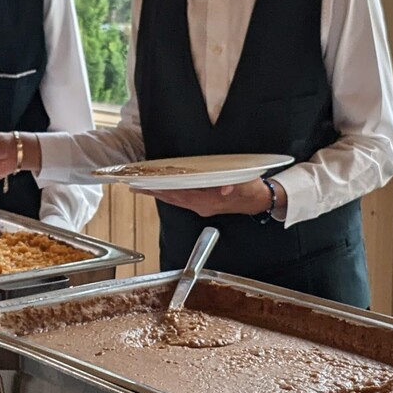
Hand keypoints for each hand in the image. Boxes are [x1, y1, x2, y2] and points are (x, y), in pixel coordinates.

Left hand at [143, 179, 269, 217]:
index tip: (149, 186)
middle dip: (153, 193)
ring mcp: (201, 207)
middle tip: (134, 187)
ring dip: (157, 195)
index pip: (181, 194)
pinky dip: (168, 195)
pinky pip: (180, 201)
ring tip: (140, 189)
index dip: (164, 190)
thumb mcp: (245, 185)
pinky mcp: (202, 205)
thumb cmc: (250, 190)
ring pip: (174, 201)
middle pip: (172, 199)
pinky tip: (160, 191)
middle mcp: (201, 206)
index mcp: (209, 201)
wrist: (257, 201)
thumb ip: (234, 186)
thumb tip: (225, 188)